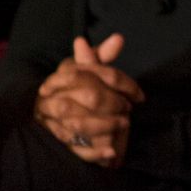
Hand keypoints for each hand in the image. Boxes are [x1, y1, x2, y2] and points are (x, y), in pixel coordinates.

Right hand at [33, 34, 142, 165]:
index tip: (139, 95)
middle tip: (128, 109)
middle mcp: (52, 98)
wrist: (57, 118)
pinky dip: (95, 152)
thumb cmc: (79, 89)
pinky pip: (75, 149)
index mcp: (61, 76)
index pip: (93, 72)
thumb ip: (103, 57)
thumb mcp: (89, 72)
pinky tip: (113, 151)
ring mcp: (51, 121)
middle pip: (90, 96)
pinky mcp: (56, 143)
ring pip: (80, 123)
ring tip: (124, 125)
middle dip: (114, 103)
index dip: (122, 83)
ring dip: (107, 125)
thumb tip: (119, 38)